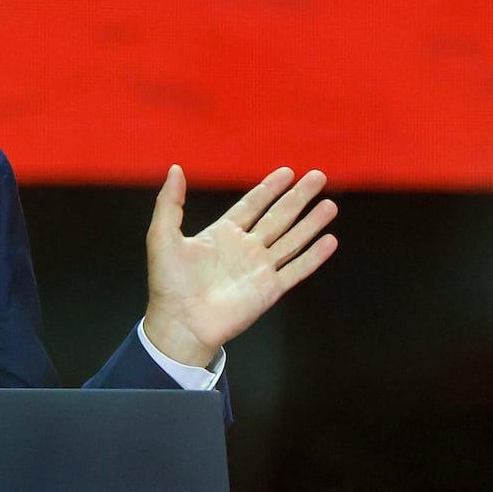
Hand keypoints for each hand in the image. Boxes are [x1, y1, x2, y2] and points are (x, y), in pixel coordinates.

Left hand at [143, 165, 337, 366]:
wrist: (181, 322)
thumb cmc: (170, 281)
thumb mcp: (162, 235)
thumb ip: (170, 202)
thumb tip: (176, 169)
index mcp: (222, 234)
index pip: (251, 205)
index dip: (269, 188)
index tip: (288, 171)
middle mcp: (245, 248)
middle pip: (278, 217)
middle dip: (298, 197)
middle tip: (318, 177)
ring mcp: (260, 269)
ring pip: (292, 239)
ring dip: (311, 222)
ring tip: (331, 205)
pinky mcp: (270, 289)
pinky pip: (296, 269)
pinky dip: (314, 256)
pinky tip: (330, 241)